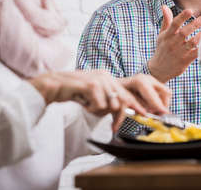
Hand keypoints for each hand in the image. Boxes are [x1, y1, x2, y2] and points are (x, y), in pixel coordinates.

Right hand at [28, 70, 169, 131]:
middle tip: (129, 122)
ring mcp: (99, 79)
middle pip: (124, 99)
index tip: (147, 114)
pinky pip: (100, 104)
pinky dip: (92, 108)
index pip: (127, 94)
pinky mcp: (91, 84)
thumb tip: (121, 112)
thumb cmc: (73, 92)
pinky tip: (82, 102)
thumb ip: (107, 101)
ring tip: (89, 106)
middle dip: (130, 112)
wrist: (52, 85)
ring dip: (102, 110)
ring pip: (112, 103)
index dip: (138, 105)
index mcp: (109, 79)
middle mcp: (106, 77)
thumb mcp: (94, 96)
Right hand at [148, 5, 200, 82]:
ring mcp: (180, 53)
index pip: (174, 24)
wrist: (159, 70)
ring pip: (193, 43)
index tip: (190, 10)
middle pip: (184, 33)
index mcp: (167, 36)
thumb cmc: (162, 49)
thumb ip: (166, 20)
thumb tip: (164, 6)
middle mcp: (173, 43)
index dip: (182, 17)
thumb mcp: (162, 35)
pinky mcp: (186, 60)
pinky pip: (198, 52)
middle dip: (195, 24)